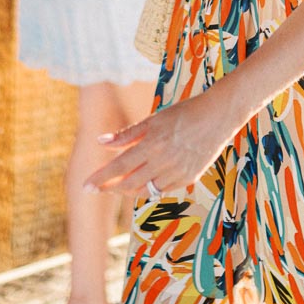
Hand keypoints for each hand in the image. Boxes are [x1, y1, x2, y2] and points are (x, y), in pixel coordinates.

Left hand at [84, 89, 235, 197]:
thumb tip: (101, 141)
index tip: (86, 186)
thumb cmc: (184, 113)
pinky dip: (149, 189)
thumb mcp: (154, 120)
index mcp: (152, 144)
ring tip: (116, 187)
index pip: (119, 166)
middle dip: (110, 188)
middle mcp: (163, 161)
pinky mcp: (188, 179)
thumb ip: (127, 134)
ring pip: (145, 191)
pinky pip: (162, 190)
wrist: (218, 117)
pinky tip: (141, 184)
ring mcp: (177, 172)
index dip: (101, 178)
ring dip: (128, 191)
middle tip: (97, 189)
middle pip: (130, 183)